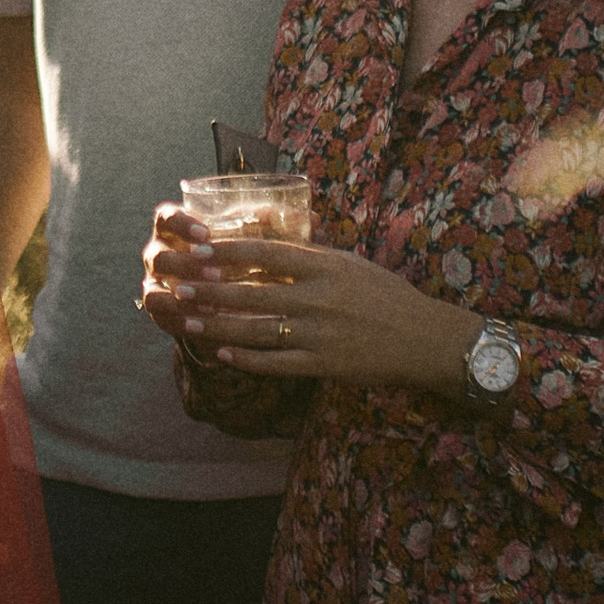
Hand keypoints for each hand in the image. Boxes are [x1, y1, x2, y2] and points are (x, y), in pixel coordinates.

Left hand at [141, 207, 475, 392]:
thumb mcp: (348, 264)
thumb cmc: (385, 296)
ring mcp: (321, 334)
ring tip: (187, 323)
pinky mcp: (325, 365)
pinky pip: (277, 364)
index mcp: (325, 266)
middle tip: (177, 288)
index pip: (266, 253)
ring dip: (217, 328)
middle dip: (210, 292)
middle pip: (252, 293)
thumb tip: (263, 239)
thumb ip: (307, 255)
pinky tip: (223, 356)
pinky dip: (247, 361)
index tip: (196, 250)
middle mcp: (320, 298)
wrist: (425, 339)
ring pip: (256, 331)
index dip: (227, 252)